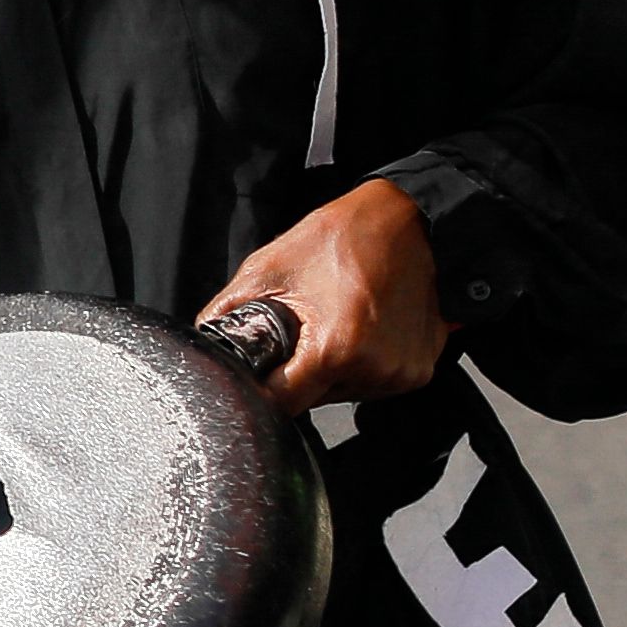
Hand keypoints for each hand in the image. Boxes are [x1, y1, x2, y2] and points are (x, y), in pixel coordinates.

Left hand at [200, 179, 443, 408]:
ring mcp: (401, 374)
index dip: (262, 391)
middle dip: (297, 372)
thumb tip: (207, 342)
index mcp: (335, 349)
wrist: (412, 222)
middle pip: (314, 399)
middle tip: (302, 327)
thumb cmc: (345, 238)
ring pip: (343, 392)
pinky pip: (374, 382)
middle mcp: (374, 370)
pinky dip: (361, 363)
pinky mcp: (420, 370)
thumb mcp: (268, 268)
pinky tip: (359, 326)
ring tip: (334, 318)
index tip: (257, 374)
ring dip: (330, 368)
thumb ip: (228, 313)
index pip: (283, 404)